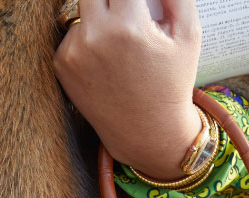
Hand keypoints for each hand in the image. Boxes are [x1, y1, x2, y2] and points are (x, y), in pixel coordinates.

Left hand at [54, 0, 201, 180]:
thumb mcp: (187, 34)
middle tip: (125, 10)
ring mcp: (73, 51)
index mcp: (127, 26)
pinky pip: (73, 32)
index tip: (134, 1)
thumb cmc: (172, 81)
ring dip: (101, 12)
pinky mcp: (61, 64)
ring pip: (84, 7)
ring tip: (123, 42)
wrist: (146, 133)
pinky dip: (89, 35)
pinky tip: (107, 59)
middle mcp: (94, 36)